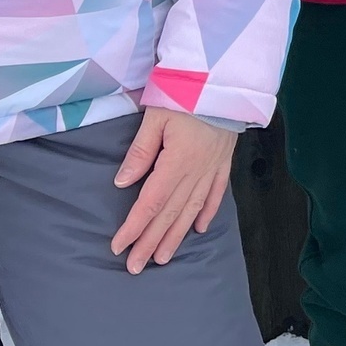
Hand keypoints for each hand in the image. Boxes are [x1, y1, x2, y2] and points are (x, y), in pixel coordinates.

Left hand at [111, 108, 237, 274]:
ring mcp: (213, 168)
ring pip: (192, 209)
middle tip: (136, 266)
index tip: (119, 247)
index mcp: (177, 161)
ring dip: (176, 236)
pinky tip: (198, 228)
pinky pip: (216, 192)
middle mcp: (196, 171)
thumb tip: (122, 182)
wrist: (226, 79)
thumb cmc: (187, 94)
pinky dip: (207, 212)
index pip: (151, 203)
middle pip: (170, 213)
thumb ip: (140, 151)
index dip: (134, 227)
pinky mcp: (224, 161)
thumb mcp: (157, 116)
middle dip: (151, 242)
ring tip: (162, 258)